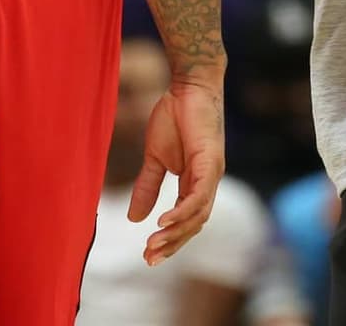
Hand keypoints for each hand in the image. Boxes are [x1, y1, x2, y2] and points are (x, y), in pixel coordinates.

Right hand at [127, 78, 225, 265]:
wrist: (189, 85)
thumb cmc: (175, 117)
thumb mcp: (155, 158)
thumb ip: (148, 186)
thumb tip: (134, 218)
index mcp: (196, 183)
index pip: (186, 221)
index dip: (169, 240)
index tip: (147, 256)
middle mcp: (208, 182)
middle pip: (193, 224)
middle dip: (171, 244)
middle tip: (148, 259)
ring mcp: (212, 172)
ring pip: (197, 215)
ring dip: (175, 233)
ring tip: (153, 245)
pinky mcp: (210, 161)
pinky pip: (199, 195)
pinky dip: (183, 211)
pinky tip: (164, 222)